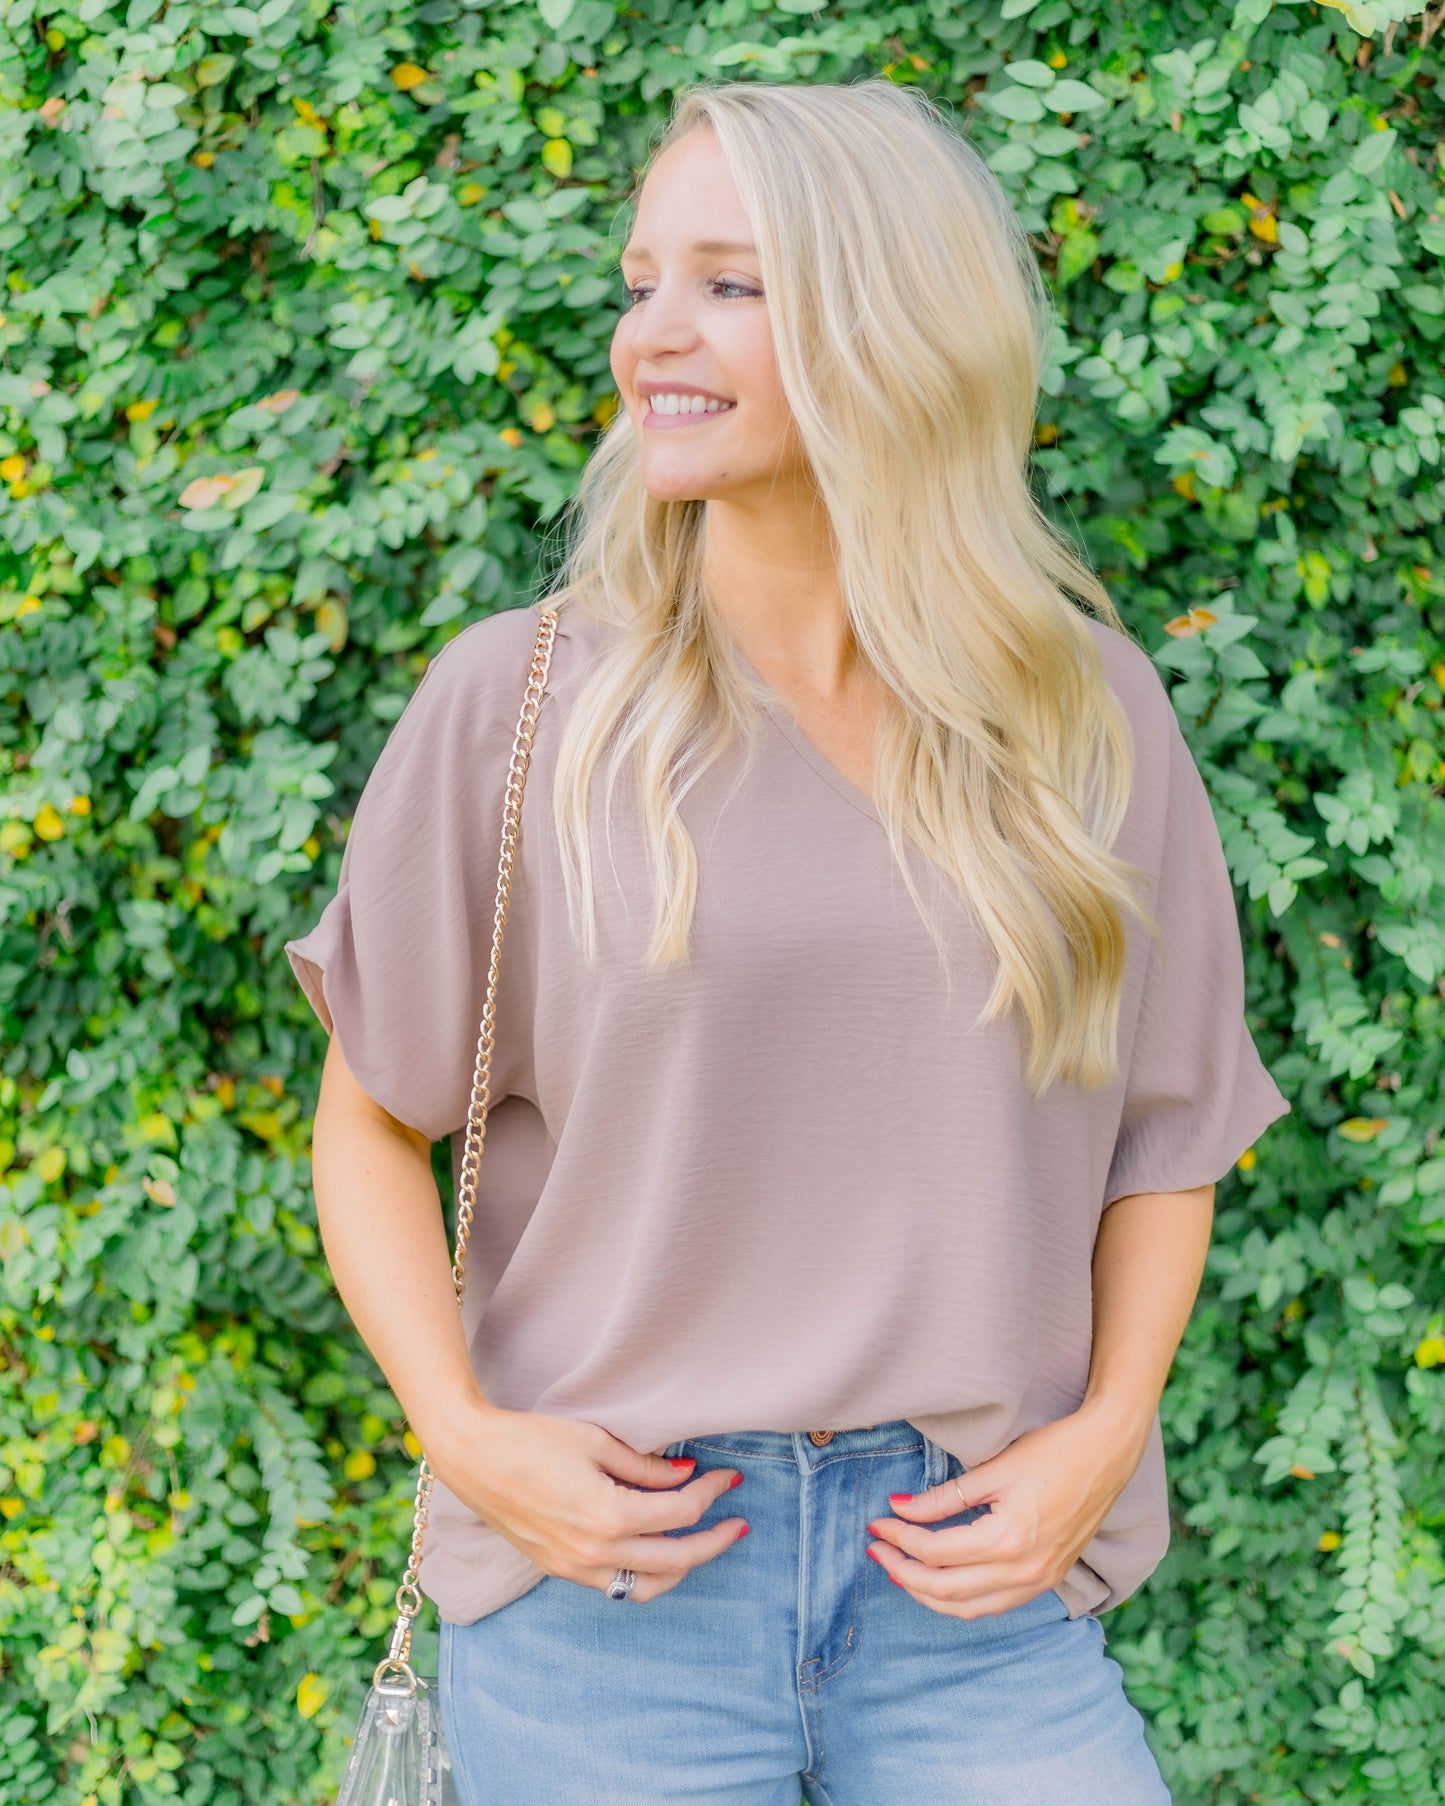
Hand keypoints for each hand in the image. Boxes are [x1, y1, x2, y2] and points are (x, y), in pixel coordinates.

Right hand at [426, 1404, 748, 1602]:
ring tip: (702, 1545)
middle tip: (738, 1524)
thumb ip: (644, 1465)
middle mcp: (596, 1552)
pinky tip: (655, 1551)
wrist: (474, 1458)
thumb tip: (685, 1476)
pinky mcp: (560, 1569)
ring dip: (681, 1569)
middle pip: (675, 1559)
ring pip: (646, 1588)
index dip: (712, 1492)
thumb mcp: (595, 1441)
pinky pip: (615, 1588)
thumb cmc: (532, 1439)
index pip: (680, 1511)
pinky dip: (644, 1576)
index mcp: (609, 1515)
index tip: (729, 1476)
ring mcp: (576, 1567)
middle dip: (714, 1541)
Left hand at [866, 1403, 1148, 1619]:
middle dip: (904, 1570)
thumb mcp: (993, 1470)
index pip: (936, 1551)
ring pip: (969, 1608)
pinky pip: (996, 1606)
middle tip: (877, 1548)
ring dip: (929, 1595)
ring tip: (900, 1571)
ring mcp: (1039, 1581)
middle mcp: (1024, 1570)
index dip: (900, 1538)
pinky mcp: (1048, 1580)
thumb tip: (898, 1509)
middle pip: (946, 1589)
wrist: (1106, 1454)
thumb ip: (944, 1497)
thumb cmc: (1052, 1452)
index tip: (876, 1522)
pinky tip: (943, 1585)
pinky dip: (962, 1602)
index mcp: (1008, 1540)